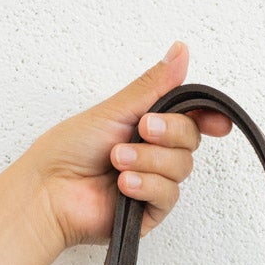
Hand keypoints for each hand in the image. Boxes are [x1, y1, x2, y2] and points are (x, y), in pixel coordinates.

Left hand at [23, 41, 231, 252]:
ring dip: (149, 160)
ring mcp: (153, 184)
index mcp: (147, 126)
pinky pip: (167, 196)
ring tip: (116, 160)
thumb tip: (181, 51)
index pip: (189, 118)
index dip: (206, 117)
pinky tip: (124, 184)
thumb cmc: (69, 150)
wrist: (48, 192)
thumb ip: (153, 86)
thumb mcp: (115, 109)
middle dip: (168, 133)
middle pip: (190, 140)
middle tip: (141, 129)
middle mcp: (153, 154)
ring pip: (180, 168)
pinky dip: (147, 185)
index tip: (216, 121)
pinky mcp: (149, 213)